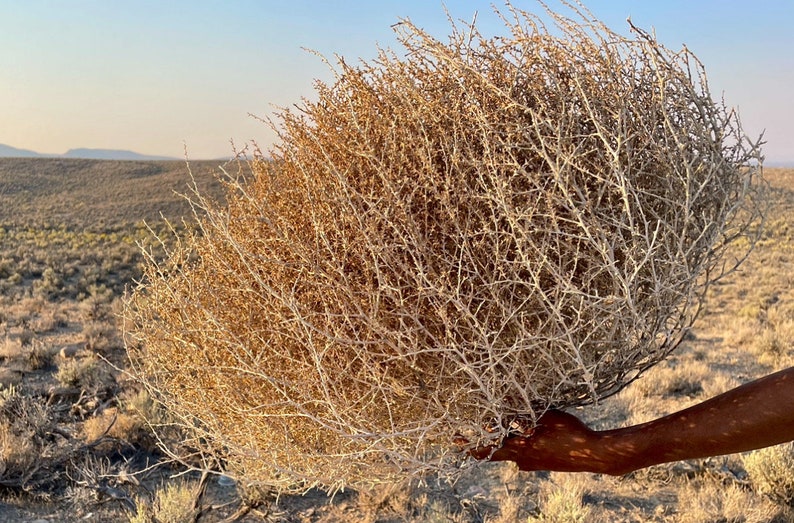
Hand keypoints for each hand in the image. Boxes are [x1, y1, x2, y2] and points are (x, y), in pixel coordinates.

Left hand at [470, 410, 612, 473]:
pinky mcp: (541, 465)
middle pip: (494, 453)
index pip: (489, 449)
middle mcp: (523, 460)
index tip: (456, 441)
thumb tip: (501, 399)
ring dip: (502, 443)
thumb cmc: (571, 433)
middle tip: (463, 440)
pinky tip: (524, 435)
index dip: (471, 445)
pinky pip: (522, 455)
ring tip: (496, 430)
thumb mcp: (546, 416)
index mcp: (521, 449)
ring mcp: (532, 464)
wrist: (593, 455)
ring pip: (509, 453)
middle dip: (480, 446)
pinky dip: (517, 445)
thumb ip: (523, 410)